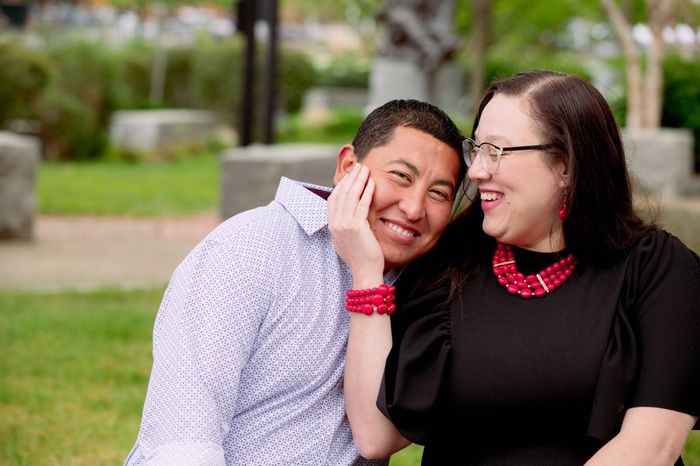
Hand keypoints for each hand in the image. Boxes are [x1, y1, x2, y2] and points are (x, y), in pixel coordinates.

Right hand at [328, 164, 384, 280]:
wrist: (364, 272)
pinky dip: (367, 192)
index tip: (349, 176)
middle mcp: (335, 224)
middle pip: (341, 194)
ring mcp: (344, 225)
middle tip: (358, 167)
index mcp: (332, 226)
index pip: (333, 200)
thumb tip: (347, 217)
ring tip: (365, 170)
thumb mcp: (346, 240)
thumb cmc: (360, 258)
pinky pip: (362, 204)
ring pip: (350, 196)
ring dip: (358, 180)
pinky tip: (372, 183)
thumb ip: (344, 227)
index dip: (341, 185)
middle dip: (350, 178)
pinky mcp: (356, 227)